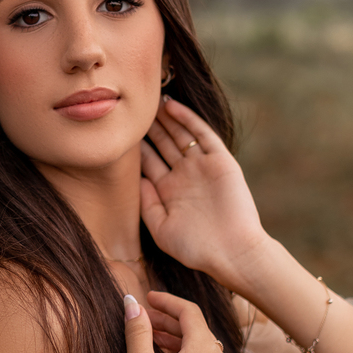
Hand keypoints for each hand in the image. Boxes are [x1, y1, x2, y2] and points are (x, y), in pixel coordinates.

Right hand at [122, 290, 234, 352]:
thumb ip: (136, 332)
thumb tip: (130, 302)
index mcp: (204, 349)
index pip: (188, 311)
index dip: (167, 301)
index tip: (149, 298)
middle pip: (197, 331)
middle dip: (170, 323)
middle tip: (147, 321)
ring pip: (204, 352)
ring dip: (181, 344)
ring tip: (157, 345)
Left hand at [139, 97, 268, 290]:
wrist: (232, 252)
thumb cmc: (196, 248)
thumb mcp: (161, 228)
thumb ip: (147, 204)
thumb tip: (136, 179)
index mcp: (169, 192)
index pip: (149, 162)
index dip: (136, 146)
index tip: (119, 131)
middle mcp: (185, 176)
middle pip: (163, 144)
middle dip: (150, 127)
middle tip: (133, 107)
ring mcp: (203, 167)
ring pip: (180, 135)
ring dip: (166, 119)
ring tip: (150, 101)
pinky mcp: (221, 161)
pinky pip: (202, 135)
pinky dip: (187, 119)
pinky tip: (171, 106)